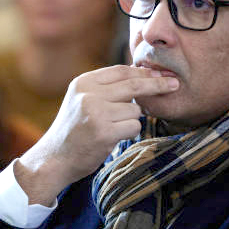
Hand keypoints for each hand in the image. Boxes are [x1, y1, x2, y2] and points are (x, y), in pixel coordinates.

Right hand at [16, 65, 178, 204]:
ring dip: (131, 120)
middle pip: (133, 84)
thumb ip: (105, 88)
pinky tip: (112, 138)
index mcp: (83, 83)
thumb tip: (141, 75)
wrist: (54, 158)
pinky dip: (128, 132)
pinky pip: (133, 126)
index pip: (120, 70)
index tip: (160, 74)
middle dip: (157, 84)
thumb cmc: (74, 130)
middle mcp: (88, 94)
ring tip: (111, 128)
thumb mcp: (82, 100)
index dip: (143, 72)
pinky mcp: (104, 132)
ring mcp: (96, 113)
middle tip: (174, 84)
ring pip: (135, 109)